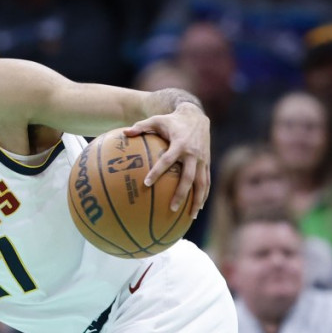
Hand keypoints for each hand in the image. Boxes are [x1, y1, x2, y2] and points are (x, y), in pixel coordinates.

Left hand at [125, 102, 210, 218]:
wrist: (196, 116)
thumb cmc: (172, 120)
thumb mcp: (156, 120)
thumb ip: (140, 126)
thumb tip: (124, 133)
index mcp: (180, 144)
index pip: (167, 160)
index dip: (157, 172)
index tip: (147, 183)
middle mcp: (193, 154)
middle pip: (188, 178)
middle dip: (181, 194)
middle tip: (172, 208)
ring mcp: (202, 160)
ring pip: (201, 184)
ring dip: (197, 200)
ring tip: (191, 216)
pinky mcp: (207, 163)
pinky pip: (206, 182)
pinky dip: (204, 195)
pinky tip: (198, 208)